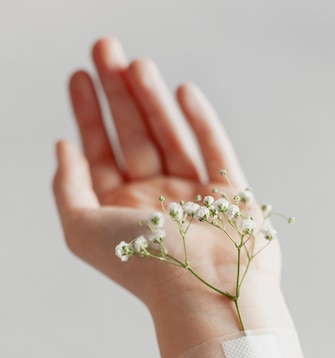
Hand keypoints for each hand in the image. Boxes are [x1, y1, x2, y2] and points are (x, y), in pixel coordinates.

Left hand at [53, 37, 281, 314]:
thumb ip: (67, 188)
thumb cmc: (143, 264)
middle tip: (105, 48)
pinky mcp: (231, 196)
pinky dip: (201, 121)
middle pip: (135, 137)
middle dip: (118, 93)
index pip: (100, 154)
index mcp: (122, 211)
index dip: (89, 114)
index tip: (78, 76)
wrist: (205, 292)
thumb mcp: (82, 229)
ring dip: (152, 99)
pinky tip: (182, 91)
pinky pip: (214, 150)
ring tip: (136, 63)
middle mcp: (157, 202)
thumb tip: (63, 146)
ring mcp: (195, 198)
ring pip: (171, 136)